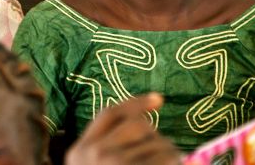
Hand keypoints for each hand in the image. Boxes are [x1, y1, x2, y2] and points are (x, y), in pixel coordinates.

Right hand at [65, 94, 181, 164]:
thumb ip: (105, 150)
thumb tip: (145, 128)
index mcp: (79, 151)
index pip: (109, 114)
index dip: (136, 103)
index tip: (159, 98)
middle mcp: (95, 152)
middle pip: (137, 125)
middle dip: (157, 136)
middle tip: (169, 154)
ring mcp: (113, 163)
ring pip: (156, 143)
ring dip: (171, 153)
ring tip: (174, 163)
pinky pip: (164, 158)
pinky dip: (175, 162)